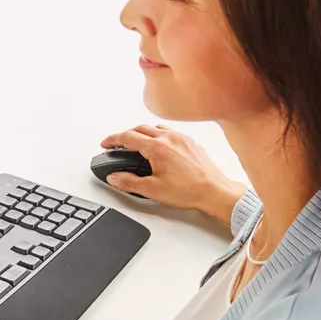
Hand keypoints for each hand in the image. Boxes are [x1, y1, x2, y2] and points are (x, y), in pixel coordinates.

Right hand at [99, 124, 246, 223]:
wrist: (214, 191)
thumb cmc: (190, 190)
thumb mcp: (153, 190)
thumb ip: (129, 182)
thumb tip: (115, 177)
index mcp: (157, 147)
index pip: (128, 137)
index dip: (113, 140)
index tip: (106, 144)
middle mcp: (169, 138)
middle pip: (139, 128)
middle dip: (125, 135)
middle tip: (116, 144)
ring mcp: (181, 138)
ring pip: (155, 128)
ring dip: (141, 132)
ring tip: (135, 143)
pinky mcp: (190, 142)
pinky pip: (169, 131)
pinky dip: (157, 134)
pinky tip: (158, 145)